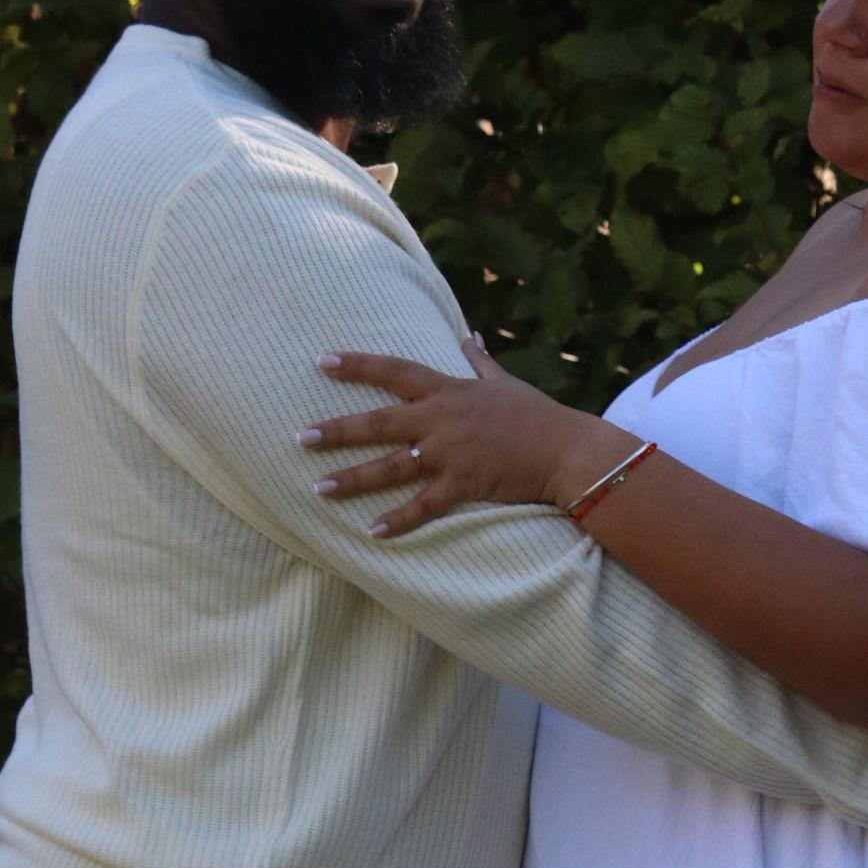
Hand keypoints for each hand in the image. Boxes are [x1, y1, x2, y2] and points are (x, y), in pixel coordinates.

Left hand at [301, 339, 636, 536]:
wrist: (567, 449)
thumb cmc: (536, 416)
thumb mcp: (504, 382)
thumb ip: (480, 361)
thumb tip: (469, 335)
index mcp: (448, 392)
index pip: (394, 371)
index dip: (357, 365)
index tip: (321, 362)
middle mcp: (442, 420)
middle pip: (379, 423)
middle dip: (337, 430)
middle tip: (301, 438)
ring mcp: (451, 453)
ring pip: (392, 466)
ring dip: (353, 479)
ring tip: (318, 489)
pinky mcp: (464, 484)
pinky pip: (424, 505)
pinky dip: (398, 521)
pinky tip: (371, 532)